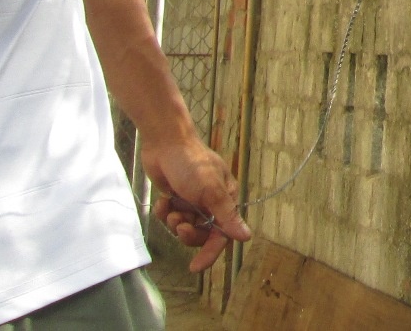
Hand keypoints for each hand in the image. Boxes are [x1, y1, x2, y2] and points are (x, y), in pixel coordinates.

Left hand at [143, 138, 249, 272]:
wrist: (164, 143)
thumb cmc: (191, 164)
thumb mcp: (211, 191)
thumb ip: (227, 216)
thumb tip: (246, 237)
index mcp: (225, 199)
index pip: (221, 234)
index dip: (209, 252)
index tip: (194, 267)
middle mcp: (211, 202)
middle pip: (201, 234)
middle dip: (188, 233)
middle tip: (179, 224)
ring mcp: (192, 200)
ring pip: (184, 227)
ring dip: (175, 221)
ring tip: (170, 207)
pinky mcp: (175, 198)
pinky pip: (170, 217)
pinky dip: (165, 211)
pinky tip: (163, 200)